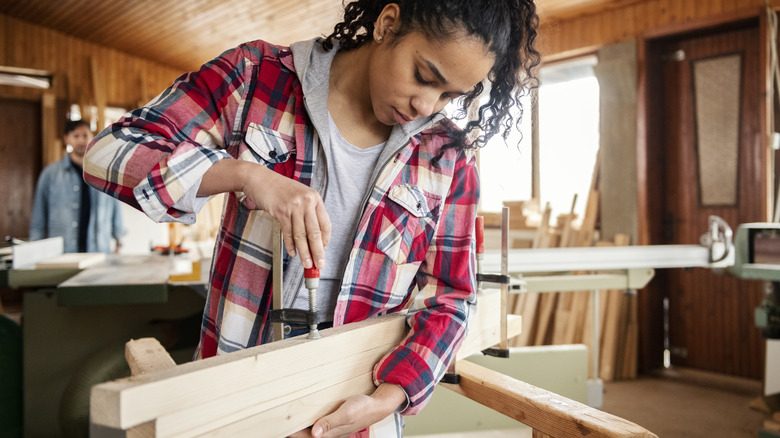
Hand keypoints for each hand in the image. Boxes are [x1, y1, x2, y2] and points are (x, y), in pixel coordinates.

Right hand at [198, 160, 330, 269]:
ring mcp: (294, 206)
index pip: (326, 223)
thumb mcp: (299, 196)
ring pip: (301, 235)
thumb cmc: (279, 188)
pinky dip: (290, 245)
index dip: (326, 240)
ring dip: (305, 253)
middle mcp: (307, 201)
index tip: (324, 250)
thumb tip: (314, 237)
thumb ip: (308, 213)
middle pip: (315, 232)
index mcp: (315, 198)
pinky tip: (293, 253)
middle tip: (319, 264)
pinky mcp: (281, 211)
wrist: (259, 178)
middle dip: (318, 251)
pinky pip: (288, 233)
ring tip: (306, 264)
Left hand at [287, 383, 404, 437]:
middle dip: (291, 429)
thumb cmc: (363, 409)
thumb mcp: (347, 413)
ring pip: (308, 429)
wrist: (377, 405)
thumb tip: (315, 433)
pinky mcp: (331, 422)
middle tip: (276, 420)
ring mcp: (329, 428)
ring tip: (284, 416)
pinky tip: (302, 412)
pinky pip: (315, 423)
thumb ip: (330, 422)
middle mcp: (327, 433)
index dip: (290, 433)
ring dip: (298, 424)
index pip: (303, 437)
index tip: (278, 426)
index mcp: (329, 434)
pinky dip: (306, 419)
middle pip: (304, 434)